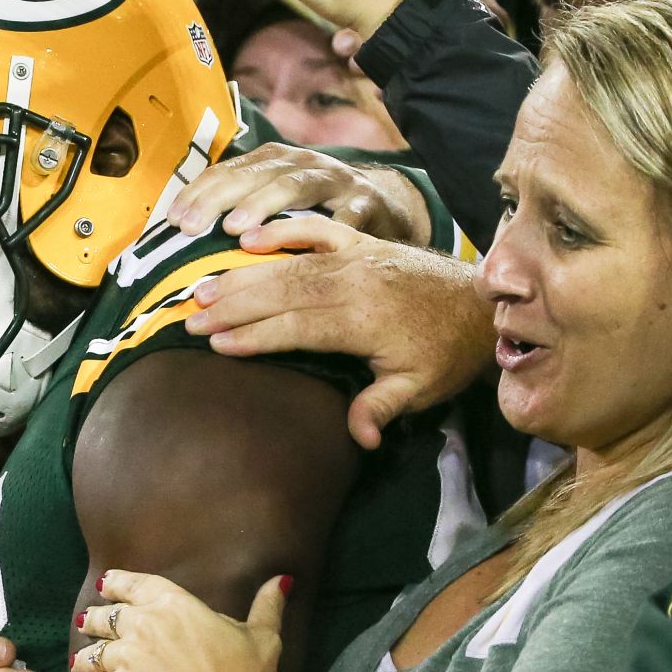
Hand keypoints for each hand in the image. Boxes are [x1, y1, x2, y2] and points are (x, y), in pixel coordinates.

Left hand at [69, 570, 285, 671]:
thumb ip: (266, 607)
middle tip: (88, 625)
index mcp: (175, 605)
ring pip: (93, 652)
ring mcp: (127, 660)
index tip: (104, 585)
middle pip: (106, 617)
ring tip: (78, 663)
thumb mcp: (263, 639)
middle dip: (95, 621)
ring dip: (85, 658)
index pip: (134, 585)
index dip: (116, 583)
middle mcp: (144, 626)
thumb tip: (281, 579)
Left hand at [169, 143, 430, 245]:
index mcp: (273, 162)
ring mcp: (335, 179)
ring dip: (264, 204)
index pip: (227, 171)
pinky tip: (305, 248)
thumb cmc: (317, 213)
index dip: (198, 193)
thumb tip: (181, 236)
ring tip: (236, 231)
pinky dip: (326, 225)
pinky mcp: (367, 203)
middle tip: (193, 227)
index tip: (173, 221)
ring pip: (295, 184)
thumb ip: (235, 215)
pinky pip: (346, 213)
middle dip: (220, 198)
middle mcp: (301, 164)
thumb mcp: (276, 205)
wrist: (385, 206)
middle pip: (254, 174)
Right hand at [183, 215, 492, 447]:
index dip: (254, 336)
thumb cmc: (447, 352)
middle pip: (280, 293)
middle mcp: (353, 283)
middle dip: (232, 306)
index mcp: (362, 320)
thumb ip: (381, 408)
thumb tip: (360, 440)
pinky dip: (282, 231)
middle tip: (189, 317)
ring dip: (242, 276)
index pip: (295, 327)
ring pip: (288, 265)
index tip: (216, 343)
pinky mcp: (361, 243)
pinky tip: (247, 237)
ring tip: (201, 288)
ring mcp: (355, 258)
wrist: (482, 305)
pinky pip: (316, 231)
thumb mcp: (421, 389)